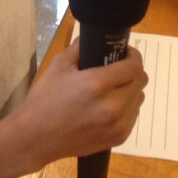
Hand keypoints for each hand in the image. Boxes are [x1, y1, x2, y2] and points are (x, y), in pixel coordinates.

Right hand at [11, 39, 147, 168]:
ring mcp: (118, 124)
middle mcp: (113, 106)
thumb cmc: (44, 99)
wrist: (36, 138)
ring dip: (130, 90)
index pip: (134, 66)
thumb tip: (95, 39)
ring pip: (139, 98)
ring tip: (111, 90)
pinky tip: (108, 107)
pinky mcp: (119, 138)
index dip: (132, 55)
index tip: (123, 53)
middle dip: (132, 71)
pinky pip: (133, 115)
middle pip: (141, 81)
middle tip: (116, 69)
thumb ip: (80, 48)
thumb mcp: (58, 66)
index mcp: (97, 84)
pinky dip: (126, 107)